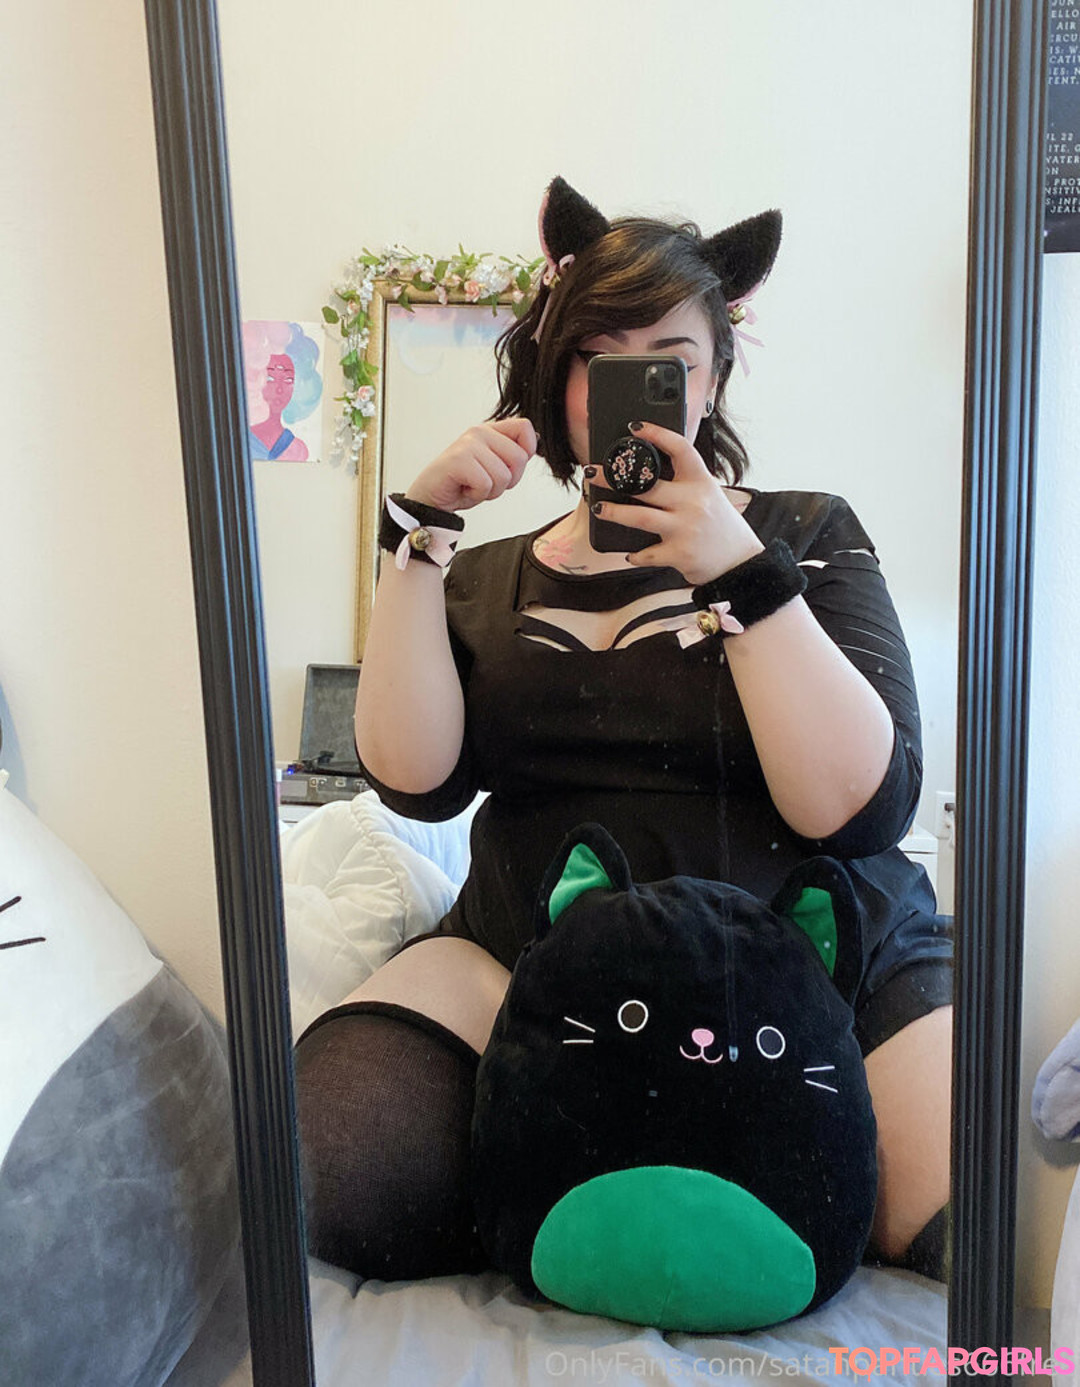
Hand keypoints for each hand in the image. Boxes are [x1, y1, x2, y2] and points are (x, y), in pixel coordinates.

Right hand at [406, 417, 537, 511]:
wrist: (430, 499)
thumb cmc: (461, 484)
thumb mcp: (493, 467)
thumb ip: (511, 455)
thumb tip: (535, 443)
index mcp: (489, 431)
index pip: (525, 428)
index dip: (527, 451)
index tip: (510, 467)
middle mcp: (479, 432)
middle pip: (519, 458)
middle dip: (507, 481)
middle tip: (485, 482)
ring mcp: (468, 444)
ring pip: (504, 475)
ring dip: (490, 491)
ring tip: (472, 486)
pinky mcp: (459, 459)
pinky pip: (486, 484)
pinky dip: (477, 495)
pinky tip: (464, 489)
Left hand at [590, 422, 763, 584]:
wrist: (739, 561)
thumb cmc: (720, 526)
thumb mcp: (710, 495)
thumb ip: (685, 484)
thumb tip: (646, 474)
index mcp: (702, 481)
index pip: (680, 448)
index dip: (657, 434)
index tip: (635, 427)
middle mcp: (693, 501)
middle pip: (646, 485)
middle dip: (613, 478)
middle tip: (592, 473)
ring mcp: (685, 528)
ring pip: (640, 517)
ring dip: (614, 513)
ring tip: (599, 509)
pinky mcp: (679, 553)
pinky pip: (648, 554)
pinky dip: (635, 555)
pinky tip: (630, 554)